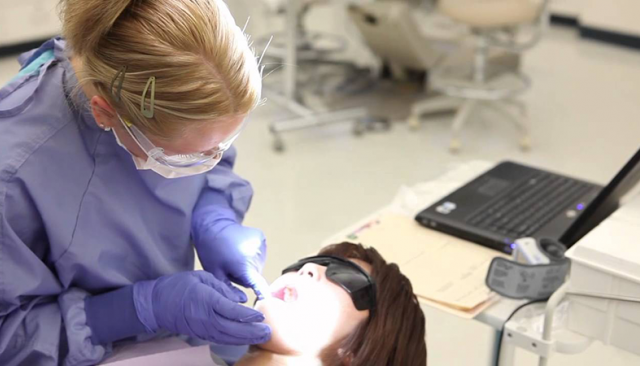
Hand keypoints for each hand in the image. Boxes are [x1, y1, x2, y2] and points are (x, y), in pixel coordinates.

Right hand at [133, 271, 270, 344]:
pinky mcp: (201, 334)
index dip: (247, 315)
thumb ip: (223, 287)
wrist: (156, 304)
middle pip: (232, 328)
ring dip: (246, 338)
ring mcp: (202, 328)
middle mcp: (205, 317)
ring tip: (262, 337)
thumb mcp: (202, 277)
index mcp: (206, 300)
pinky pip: (220, 339)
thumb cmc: (179, 286)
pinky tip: (246, 339)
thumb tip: (242, 298)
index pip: (230, 310)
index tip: (261, 315)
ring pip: (228, 337)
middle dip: (252, 331)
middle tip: (268, 331)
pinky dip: (235, 340)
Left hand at [196, 223, 269, 298]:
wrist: (213, 224)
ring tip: (235, 256)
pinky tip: (241, 249)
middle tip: (231, 266)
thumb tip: (243, 299)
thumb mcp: (215, 272)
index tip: (267, 300)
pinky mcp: (261, 237)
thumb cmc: (211, 250)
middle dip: (246, 274)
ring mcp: (260, 244)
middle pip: (256, 274)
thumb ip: (229, 289)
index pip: (258, 284)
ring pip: (258, 264)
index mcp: (243, 265)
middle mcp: (255, 255)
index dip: (262, 293)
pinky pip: (260, 254)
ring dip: (249, 264)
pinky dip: (252, 254)